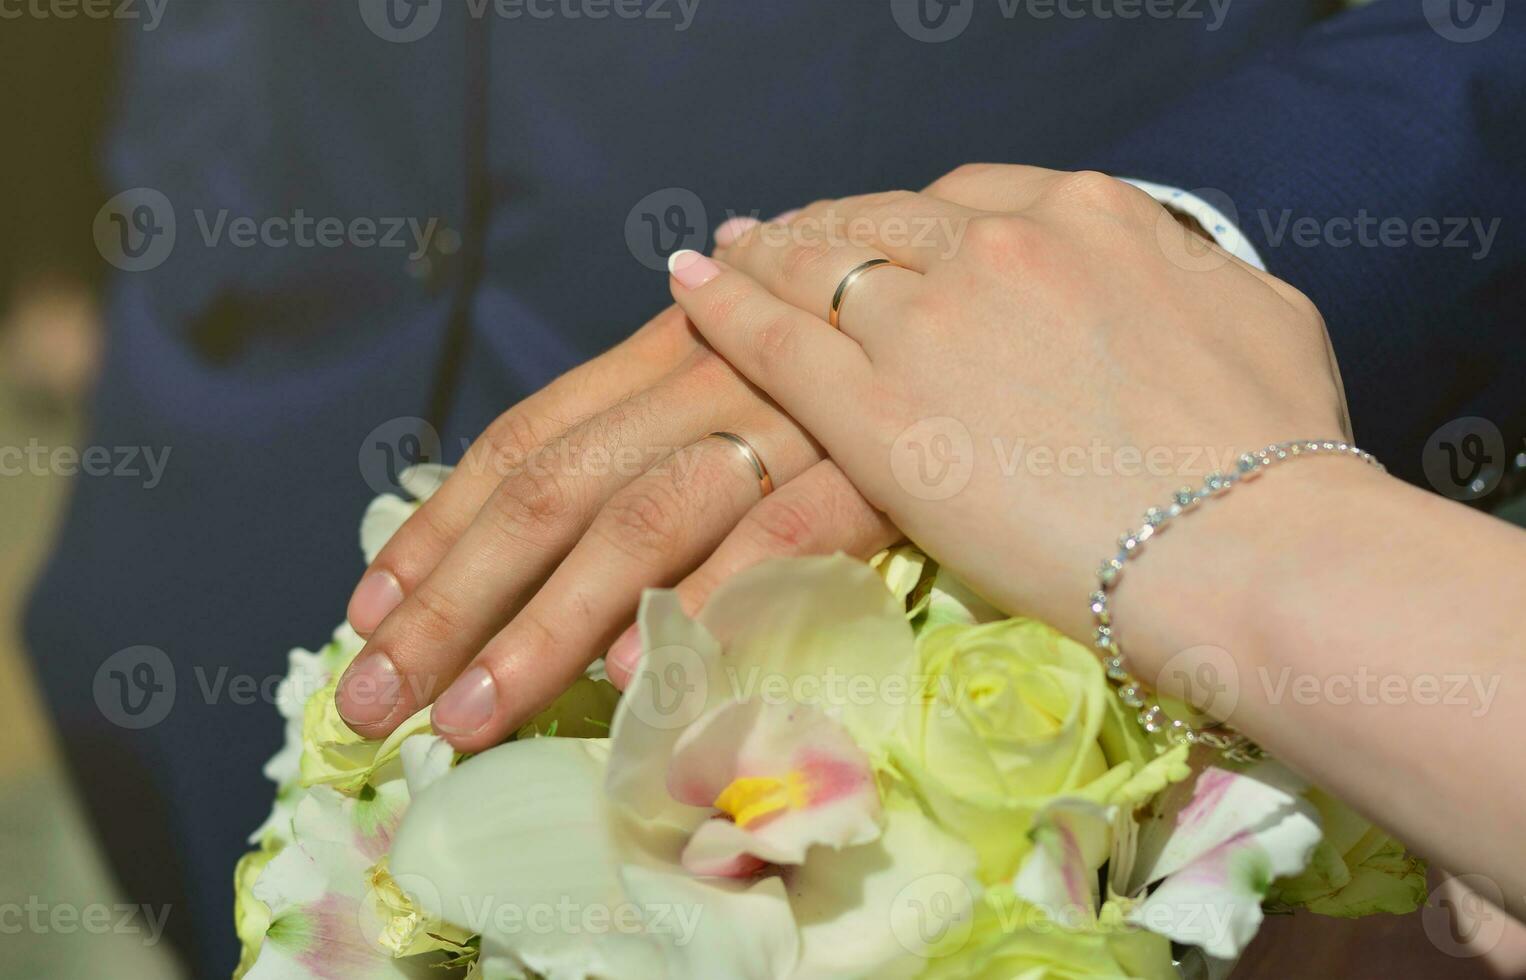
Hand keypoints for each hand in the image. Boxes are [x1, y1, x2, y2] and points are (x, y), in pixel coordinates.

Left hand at [335, 305, 896, 750]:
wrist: (989, 311)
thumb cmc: (845, 364)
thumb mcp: (732, 372)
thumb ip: (646, 432)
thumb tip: (526, 527)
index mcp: (663, 345)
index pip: (522, 440)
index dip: (438, 530)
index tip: (366, 616)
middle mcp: (706, 370)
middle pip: (553, 490)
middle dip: (451, 602)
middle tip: (376, 700)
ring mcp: (788, 418)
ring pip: (640, 521)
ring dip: (544, 629)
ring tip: (471, 718)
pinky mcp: (872, 470)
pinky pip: (773, 541)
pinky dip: (701, 606)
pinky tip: (638, 682)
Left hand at [665, 164, 1350, 640]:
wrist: (1250, 548)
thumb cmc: (1278, 454)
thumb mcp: (1255, 316)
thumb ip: (1182, 273)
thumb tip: (1161, 267)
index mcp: (1088, 216)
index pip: (967, 200)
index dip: (909, 219)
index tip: (884, 236)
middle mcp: (1000, 247)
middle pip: (880, 222)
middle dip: (827, 229)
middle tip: (781, 241)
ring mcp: (930, 325)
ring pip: (815, 266)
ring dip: (766, 256)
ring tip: (727, 258)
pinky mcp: (879, 415)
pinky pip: (776, 340)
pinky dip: (723, 306)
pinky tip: (689, 283)